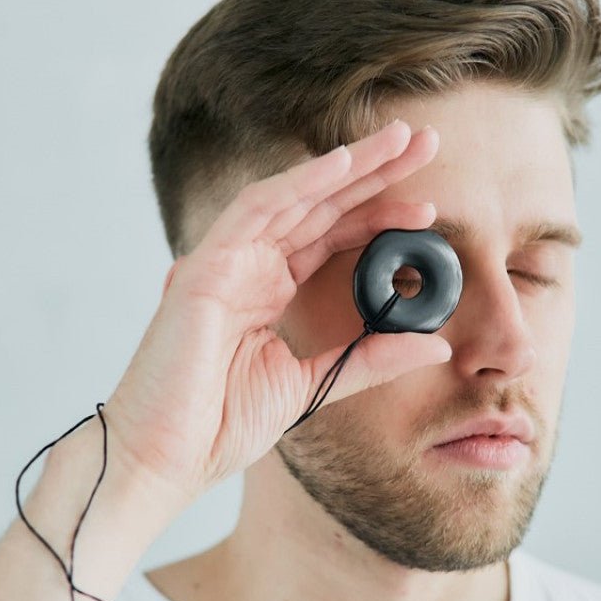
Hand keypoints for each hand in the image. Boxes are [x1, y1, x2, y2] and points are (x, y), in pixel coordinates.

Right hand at [103, 119, 451, 508]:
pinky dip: (299, 184)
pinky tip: (344, 164)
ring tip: (400, 139)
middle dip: (373, 174)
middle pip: (320, 207)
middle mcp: (247, 268)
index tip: (428, 210)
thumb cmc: (222, 426)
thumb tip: (435, 345)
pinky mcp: (204, 269)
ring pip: (293, 197)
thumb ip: (369, 359)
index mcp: (268, 291)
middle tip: (424, 142)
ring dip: (348, 165)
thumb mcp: (313, 385)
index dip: (378, 217)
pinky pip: (256, 212)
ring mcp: (224, 264)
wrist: (165, 461)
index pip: (330, 237)